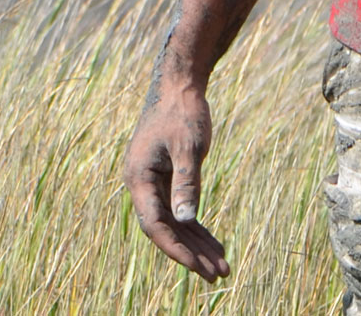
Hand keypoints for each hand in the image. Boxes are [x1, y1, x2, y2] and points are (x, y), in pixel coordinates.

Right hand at [123, 76, 228, 279]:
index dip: (176, 249)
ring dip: (198, 246)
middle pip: (166, 230)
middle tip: (218, 275)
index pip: (155, 225)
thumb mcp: (188, 146)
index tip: (198, 267)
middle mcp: (142, 185)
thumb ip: (187, 182)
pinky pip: (182, 211)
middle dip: (192, 255)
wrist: (180, 84)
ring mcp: (155, 183)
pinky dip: (198, 228)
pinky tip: (216, 245)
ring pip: (176, 224)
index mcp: (139, 178)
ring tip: (222, 267)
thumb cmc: (182, 111)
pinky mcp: (168, 179)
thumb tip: (185, 219)